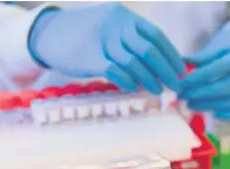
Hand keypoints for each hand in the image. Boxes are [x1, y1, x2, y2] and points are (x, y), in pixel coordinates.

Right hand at [29, 3, 184, 93]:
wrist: (48, 34)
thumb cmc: (85, 34)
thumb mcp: (110, 28)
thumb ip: (131, 40)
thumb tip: (160, 62)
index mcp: (124, 16)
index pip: (155, 35)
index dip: (171, 54)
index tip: (181, 70)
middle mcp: (115, 25)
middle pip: (148, 50)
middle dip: (166, 70)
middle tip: (176, 84)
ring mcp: (102, 40)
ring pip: (134, 63)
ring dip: (149, 79)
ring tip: (158, 90)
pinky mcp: (90, 58)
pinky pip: (116, 72)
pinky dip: (128, 82)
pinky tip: (134, 88)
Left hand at [179, 22, 229, 119]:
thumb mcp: (219, 45)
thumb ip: (202, 58)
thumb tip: (179, 65)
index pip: (220, 67)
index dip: (199, 77)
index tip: (181, 83)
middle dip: (203, 94)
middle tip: (183, 97)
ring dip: (213, 106)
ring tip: (192, 105)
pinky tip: (214, 114)